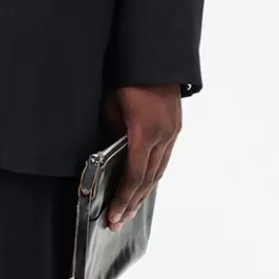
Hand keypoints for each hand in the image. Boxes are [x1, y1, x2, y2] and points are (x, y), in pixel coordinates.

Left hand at [99, 84, 181, 227]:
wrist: (155, 55)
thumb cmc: (127, 75)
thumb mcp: (109, 104)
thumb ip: (108, 132)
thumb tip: (104, 154)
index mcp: (145, 132)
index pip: (134, 175)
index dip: (123, 198)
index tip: (112, 215)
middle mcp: (163, 136)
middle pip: (147, 180)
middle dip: (132, 203)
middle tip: (117, 222)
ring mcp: (171, 132)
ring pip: (158, 172)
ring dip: (143, 193)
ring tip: (129, 211)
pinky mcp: (174, 127)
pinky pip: (163, 159)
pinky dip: (151, 176)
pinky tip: (143, 186)